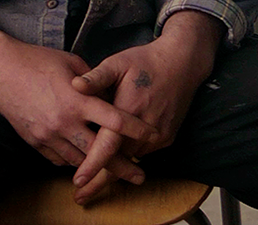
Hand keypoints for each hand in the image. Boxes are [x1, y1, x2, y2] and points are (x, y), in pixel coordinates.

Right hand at [0, 8, 154, 184]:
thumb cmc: (36, 60)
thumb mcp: (70, 62)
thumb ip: (92, 80)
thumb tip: (107, 91)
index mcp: (77, 99)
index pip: (114, 120)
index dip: (136, 129)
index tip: (152, 135)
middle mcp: (64, 122)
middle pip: (100, 152)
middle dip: (122, 166)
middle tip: (140, 175)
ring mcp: (48, 135)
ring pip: (79, 161)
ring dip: (97, 167)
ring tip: (114, 173)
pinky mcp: (34, 142)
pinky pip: (59, 160)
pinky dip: (73, 161)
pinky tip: (82, 160)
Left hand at [69, 11, 222, 203]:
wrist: (182, 62)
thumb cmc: (146, 61)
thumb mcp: (118, 62)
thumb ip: (96, 77)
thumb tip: (74, 85)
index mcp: (128, 109)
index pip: (108, 145)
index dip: (92, 165)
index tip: (77, 181)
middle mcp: (145, 128)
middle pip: (119, 161)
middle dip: (99, 181)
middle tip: (80, 196)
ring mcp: (159, 135)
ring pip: (131, 158)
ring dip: (115, 168)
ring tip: (93, 180)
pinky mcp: (167, 137)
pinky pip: (144, 152)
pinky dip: (130, 155)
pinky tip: (118, 156)